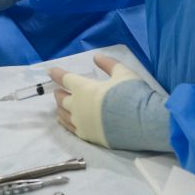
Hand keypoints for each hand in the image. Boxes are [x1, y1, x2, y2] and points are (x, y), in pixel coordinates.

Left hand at [49, 54, 172, 152]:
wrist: (143, 122)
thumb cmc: (132, 94)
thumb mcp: (123, 73)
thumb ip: (109, 64)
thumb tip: (97, 57)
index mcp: (83, 88)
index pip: (65, 79)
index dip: (57, 74)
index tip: (51, 71)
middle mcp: (78, 106)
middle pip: (61, 99)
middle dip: (58, 93)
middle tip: (58, 91)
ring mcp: (81, 123)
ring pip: (63, 115)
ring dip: (60, 109)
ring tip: (59, 107)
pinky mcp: (88, 137)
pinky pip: (71, 129)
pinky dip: (66, 123)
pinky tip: (66, 122)